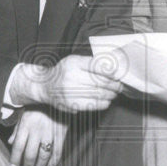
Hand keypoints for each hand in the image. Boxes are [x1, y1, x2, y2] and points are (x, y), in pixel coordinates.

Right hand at [9, 54, 123, 112]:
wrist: (45, 86)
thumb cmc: (64, 72)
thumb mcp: (74, 60)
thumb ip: (91, 63)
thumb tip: (114, 69)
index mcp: (74, 63)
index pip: (97, 66)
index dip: (111, 71)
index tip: (119, 74)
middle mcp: (71, 76)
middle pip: (100, 81)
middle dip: (114, 84)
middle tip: (120, 85)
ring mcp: (71, 91)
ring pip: (99, 94)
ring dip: (111, 94)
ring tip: (115, 93)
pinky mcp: (72, 104)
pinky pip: (93, 105)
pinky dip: (104, 103)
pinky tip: (107, 100)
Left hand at [9, 108, 68, 165]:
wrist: (55, 95)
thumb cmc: (37, 105)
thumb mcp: (23, 114)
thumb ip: (17, 129)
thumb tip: (10, 142)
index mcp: (26, 125)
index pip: (18, 147)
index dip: (15, 160)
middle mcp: (36, 131)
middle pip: (30, 154)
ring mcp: (49, 133)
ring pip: (43, 155)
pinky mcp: (61, 134)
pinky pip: (57, 151)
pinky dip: (54, 161)